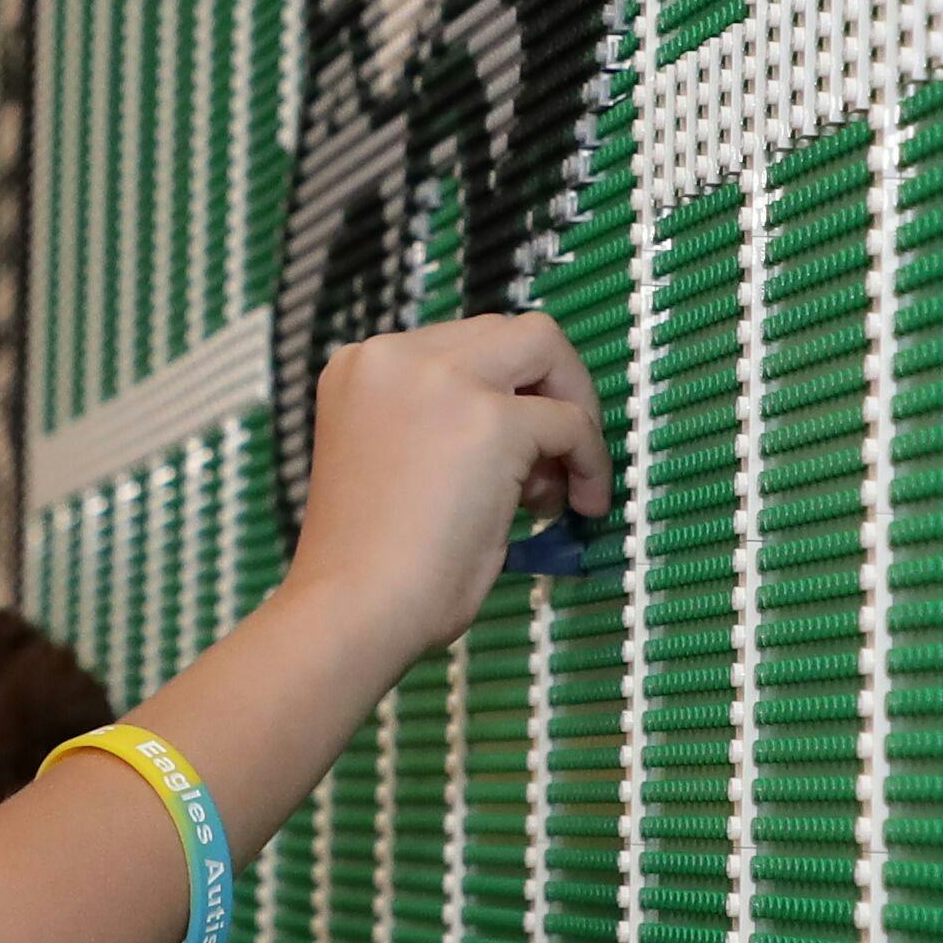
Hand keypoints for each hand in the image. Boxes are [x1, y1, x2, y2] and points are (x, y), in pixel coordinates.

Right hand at [280, 316, 610, 667]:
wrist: (353, 609)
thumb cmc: (370, 564)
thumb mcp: (395, 459)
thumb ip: (443, 425)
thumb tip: (530, 434)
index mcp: (361, 367)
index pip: (459, 347)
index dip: (501, 393)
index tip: (513, 454)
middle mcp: (395, 357)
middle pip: (507, 333)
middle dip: (544, 389)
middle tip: (552, 460)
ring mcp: (443, 380)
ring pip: (545, 346)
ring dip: (572, 406)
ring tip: (560, 488)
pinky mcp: (492, 421)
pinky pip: (570, 422)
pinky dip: (589, 459)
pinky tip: (580, 506)